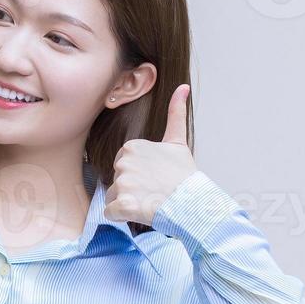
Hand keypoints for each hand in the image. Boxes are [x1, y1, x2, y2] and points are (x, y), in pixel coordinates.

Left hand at [102, 83, 197, 226]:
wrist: (193, 202)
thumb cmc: (185, 176)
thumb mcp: (178, 142)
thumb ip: (175, 113)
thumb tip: (183, 87)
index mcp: (132, 147)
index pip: (123, 165)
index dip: (138, 175)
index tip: (154, 177)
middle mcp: (124, 163)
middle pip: (117, 181)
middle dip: (131, 189)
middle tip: (153, 191)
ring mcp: (122, 183)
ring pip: (113, 197)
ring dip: (128, 203)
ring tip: (150, 202)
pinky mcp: (122, 204)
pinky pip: (110, 213)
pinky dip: (122, 216)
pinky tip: (140, 212)